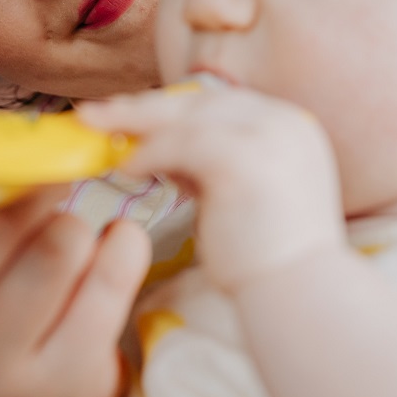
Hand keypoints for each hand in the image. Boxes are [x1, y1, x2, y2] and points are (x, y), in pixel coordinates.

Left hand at [78, 85, 345, 293]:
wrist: (302, 296)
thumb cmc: (267, 260)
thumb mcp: (244, 198)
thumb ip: (212, 170)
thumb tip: (167, 157)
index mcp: (291, 128)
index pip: (221, 104)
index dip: (173, 108)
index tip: (133, 114)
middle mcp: (284, 122)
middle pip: (201, 100)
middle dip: (145, 105)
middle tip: (97, 112)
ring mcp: (267, 135)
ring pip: (185, 115)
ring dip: (134, 120)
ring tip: (94, 128)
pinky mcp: (242, 158)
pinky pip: (180, 143)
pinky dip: (148, 153)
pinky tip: (127, 170)